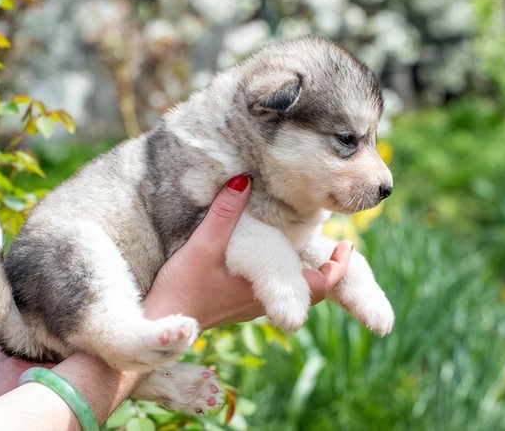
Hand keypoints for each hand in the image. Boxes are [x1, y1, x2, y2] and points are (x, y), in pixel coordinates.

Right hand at [144, 174, 352, 328]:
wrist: (157, 324)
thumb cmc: (182, 288)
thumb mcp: (202, 244)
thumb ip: (224, 213)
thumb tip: (243, 179)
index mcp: (265, 289)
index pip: (319, 285)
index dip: (338, 268)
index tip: (347, 245)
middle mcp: (263, 302)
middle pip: (311, 291)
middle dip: (328, 270)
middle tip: (338, 245)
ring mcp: (249, 307)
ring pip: (292, 293)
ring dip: (306, 274)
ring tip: (309, 247)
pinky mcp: (235, 307)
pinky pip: (271, 293)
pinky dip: (284, 277)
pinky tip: (273, 260)